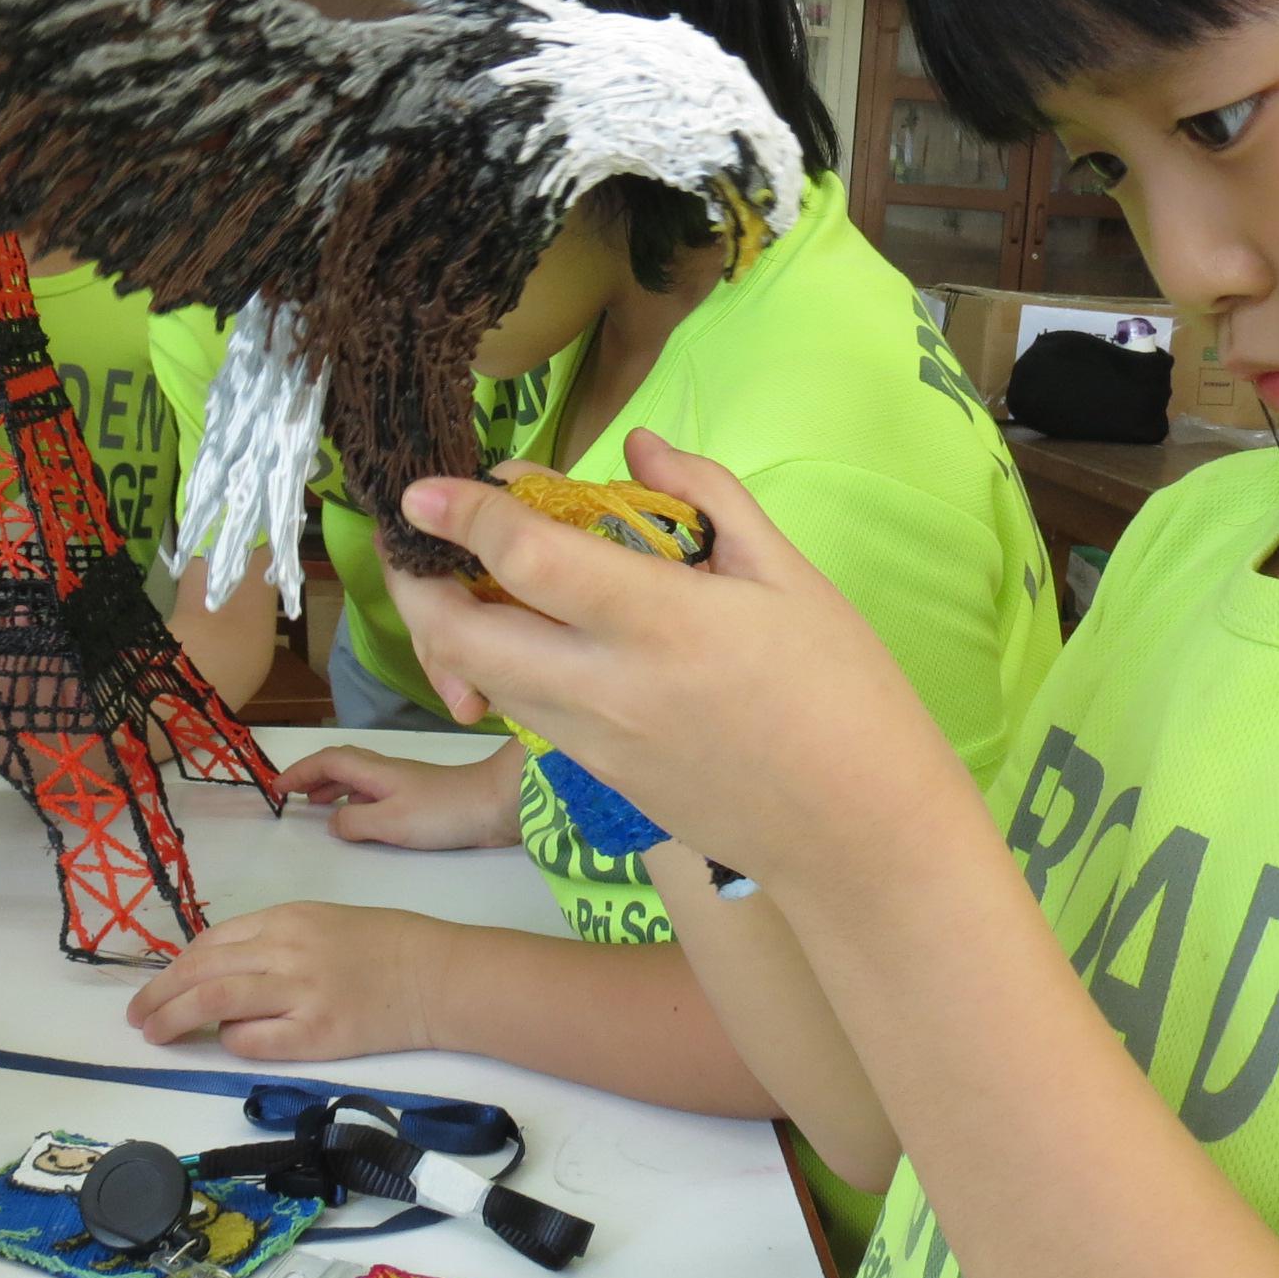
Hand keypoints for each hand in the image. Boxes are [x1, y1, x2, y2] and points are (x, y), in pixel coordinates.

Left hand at [123, 901, 443, 1059]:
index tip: (162, 985)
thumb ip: (274, 941)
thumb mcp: (324, 922)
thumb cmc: (386, 944)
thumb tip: (223, 972)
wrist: (437, 974)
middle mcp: (286, 950)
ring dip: (175, 1019)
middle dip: (159, 995)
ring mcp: (299, 993)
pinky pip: (253, 1041)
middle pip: (201, 972)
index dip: (177, 967)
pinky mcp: (316, 1034)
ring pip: (215, 1003)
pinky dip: (230, 1043)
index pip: (212, 943)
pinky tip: (225, 1045)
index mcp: (286, 918)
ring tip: (154, 1034)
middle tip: (137, 1015)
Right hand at [276, 744, 521, 849]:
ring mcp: (404, 783)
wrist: (495, 806)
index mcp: (374, 770)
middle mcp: (386, 771)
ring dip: (332, 788)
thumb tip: (332, 822)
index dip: (299, 772)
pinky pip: (374, 793)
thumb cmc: (442, 811)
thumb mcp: (389, 822)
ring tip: (315, 807)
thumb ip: (354, 823)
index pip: (326, 761)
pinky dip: (355, 801)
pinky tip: (358, 819)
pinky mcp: (419, 798)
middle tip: (292, 797)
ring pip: (357, 778)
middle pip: (340, 764)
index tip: (276, 788)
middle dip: (312, 777)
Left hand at [382, 430, 981, 889]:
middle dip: (421, 587)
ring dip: (453, 631)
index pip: (528, 559)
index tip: (422, 489)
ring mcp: (593, 742)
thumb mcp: (790, 575)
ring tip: (471, 581)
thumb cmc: (844, 692)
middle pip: (463, 637)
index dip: (464, 516)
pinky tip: (534, 635)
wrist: (858, 832)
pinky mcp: (596, 778)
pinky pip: (522, 712)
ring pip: (480, 682)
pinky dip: (499, 669)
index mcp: (662, 621)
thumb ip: (707, 496)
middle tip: (425, 543)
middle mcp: (607, 686)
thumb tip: (638, 445)